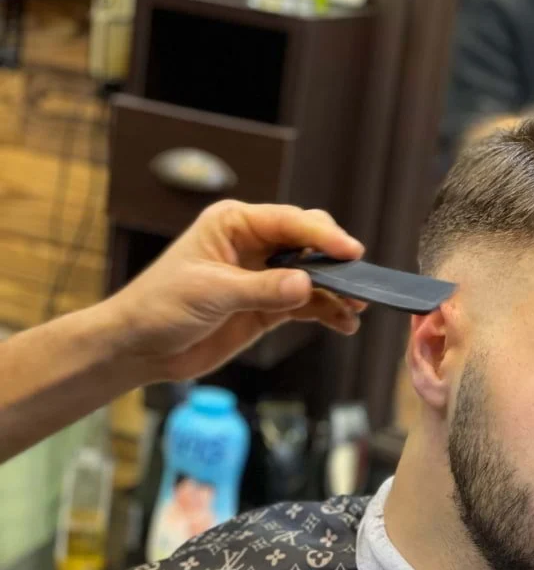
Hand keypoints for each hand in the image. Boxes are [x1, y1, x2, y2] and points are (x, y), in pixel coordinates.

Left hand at [103, 201, 366, 382]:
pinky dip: (326, 313)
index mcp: (235, 225)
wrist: (140, 347)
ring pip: (313, 277)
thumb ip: (262, 288)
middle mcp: (254, 246)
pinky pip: (307, 306)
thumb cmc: (159, 306)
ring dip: (336, 291)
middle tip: (357, 280)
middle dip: (335, 261)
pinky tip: (343, 323)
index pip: (289, 222)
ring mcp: (264, 278)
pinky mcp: (268, 308)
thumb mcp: (211, 292)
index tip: (351, 252)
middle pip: (308, 244)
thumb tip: (307, 284)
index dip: (323, 235)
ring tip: (356, 307)